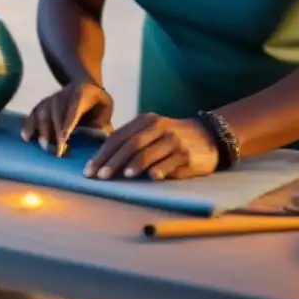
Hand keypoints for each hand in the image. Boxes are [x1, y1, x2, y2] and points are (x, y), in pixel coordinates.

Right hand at [21, 80, 113, 155]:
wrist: (83, 83)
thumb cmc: (96, 100)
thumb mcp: (105, 106)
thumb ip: (103, 122)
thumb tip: (100, 140)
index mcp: (82, 92)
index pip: (73, 108)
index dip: (67, 123)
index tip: (64, 138)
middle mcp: (64, 93)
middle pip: (56, 112)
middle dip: (55, 132)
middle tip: (57, 152)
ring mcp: (51, 98)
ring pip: (43, 112)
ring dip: (43, 130)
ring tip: (45, 147)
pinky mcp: (43, 103)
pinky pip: (33, 113)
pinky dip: (29, 125)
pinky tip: (26, 138)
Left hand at [84, 113, 218, 181]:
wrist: (208, 136)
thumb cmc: (171, 138)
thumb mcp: (151, 132)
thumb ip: (130, 141)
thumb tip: (103, 160)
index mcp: (145, 121)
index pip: (118, 137)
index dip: (102, 154)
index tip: (90, 171)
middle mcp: (158, 127)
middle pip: (130, 144)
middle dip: (113, 161)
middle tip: (100, 177)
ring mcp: (173, 140)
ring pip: (149, 152)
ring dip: (135, 164)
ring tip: (123, 176)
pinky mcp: (186, 154)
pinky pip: (170, 162)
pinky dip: (160, 169)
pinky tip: (151, 177)